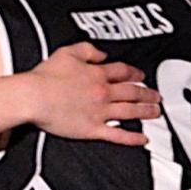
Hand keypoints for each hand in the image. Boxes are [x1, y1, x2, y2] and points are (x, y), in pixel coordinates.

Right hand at [30, 43, 156, 145]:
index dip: (135, 74)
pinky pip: (117, 135)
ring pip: (130, 112)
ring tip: (156, 113)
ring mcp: (100, 112)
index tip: (141, 77)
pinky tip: (143, 138)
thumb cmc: (45, 77)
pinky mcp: (92, 129)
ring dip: (146, 112)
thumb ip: (88, 50)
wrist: (34, 96)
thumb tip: (101, 54)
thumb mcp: (67, 52)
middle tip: (156, 96)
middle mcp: (103, 92)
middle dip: (147, 94)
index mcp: (97, 74)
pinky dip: (132, 138)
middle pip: (132, 93)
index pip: (123, 72)